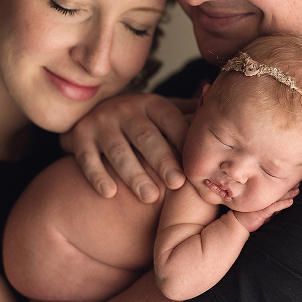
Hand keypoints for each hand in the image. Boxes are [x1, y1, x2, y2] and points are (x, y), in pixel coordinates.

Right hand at [60, 94, 188, 202]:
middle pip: (146, 137)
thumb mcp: (163, 113)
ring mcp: (100, 124)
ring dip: (134, 173)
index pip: (172, 123)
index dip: (184, 144)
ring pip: (118, 150)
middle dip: (162, 160)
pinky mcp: (78, 138)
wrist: (88, 112)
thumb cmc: (139, 121)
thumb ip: (190, 116)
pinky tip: (109, 193)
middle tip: (176, 184)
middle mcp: (125, 110)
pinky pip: (87, 159)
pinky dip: (97, 176)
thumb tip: (223, 112)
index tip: (198, 168)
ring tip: (149, 196)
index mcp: (152, 105)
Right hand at [233, 187, 298, 231]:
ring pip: (278, 198)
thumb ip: (270, 209)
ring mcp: (263, 205)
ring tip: (297, 190)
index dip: (285, 187)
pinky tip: (291, 202)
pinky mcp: (262, 212)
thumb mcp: (260, 212)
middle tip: (299, 182)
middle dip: (289, 188)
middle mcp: (263, 200)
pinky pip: (275, 207)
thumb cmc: (248, 217)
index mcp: (263, 199)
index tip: (293, 183)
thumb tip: (280, 209)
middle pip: (278, 192)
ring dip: (289, 194)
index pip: (276, 192)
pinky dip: (283, 204)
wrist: (237, 222)